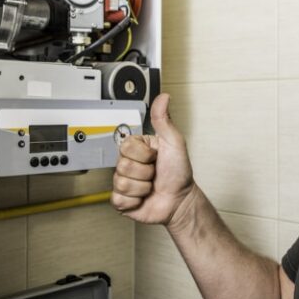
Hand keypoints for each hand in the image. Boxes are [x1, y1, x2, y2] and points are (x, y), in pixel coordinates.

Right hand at [111, 93, 195, 224]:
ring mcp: (124, 182)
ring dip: (142, 187)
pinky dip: (135, 201)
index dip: (144, 154)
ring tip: (150, 185)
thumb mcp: (174, 142)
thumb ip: (163, 120)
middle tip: (154, 172)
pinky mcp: (122, 200)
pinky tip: (143, 197)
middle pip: (123, 165)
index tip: (155, 156)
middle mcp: (128, 163)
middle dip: (145, 172)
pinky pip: (119, 199)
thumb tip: (163, 97)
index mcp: (137, 148)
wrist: (179, 200)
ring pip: (122, 183)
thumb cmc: (179, 172)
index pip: (126, 146)